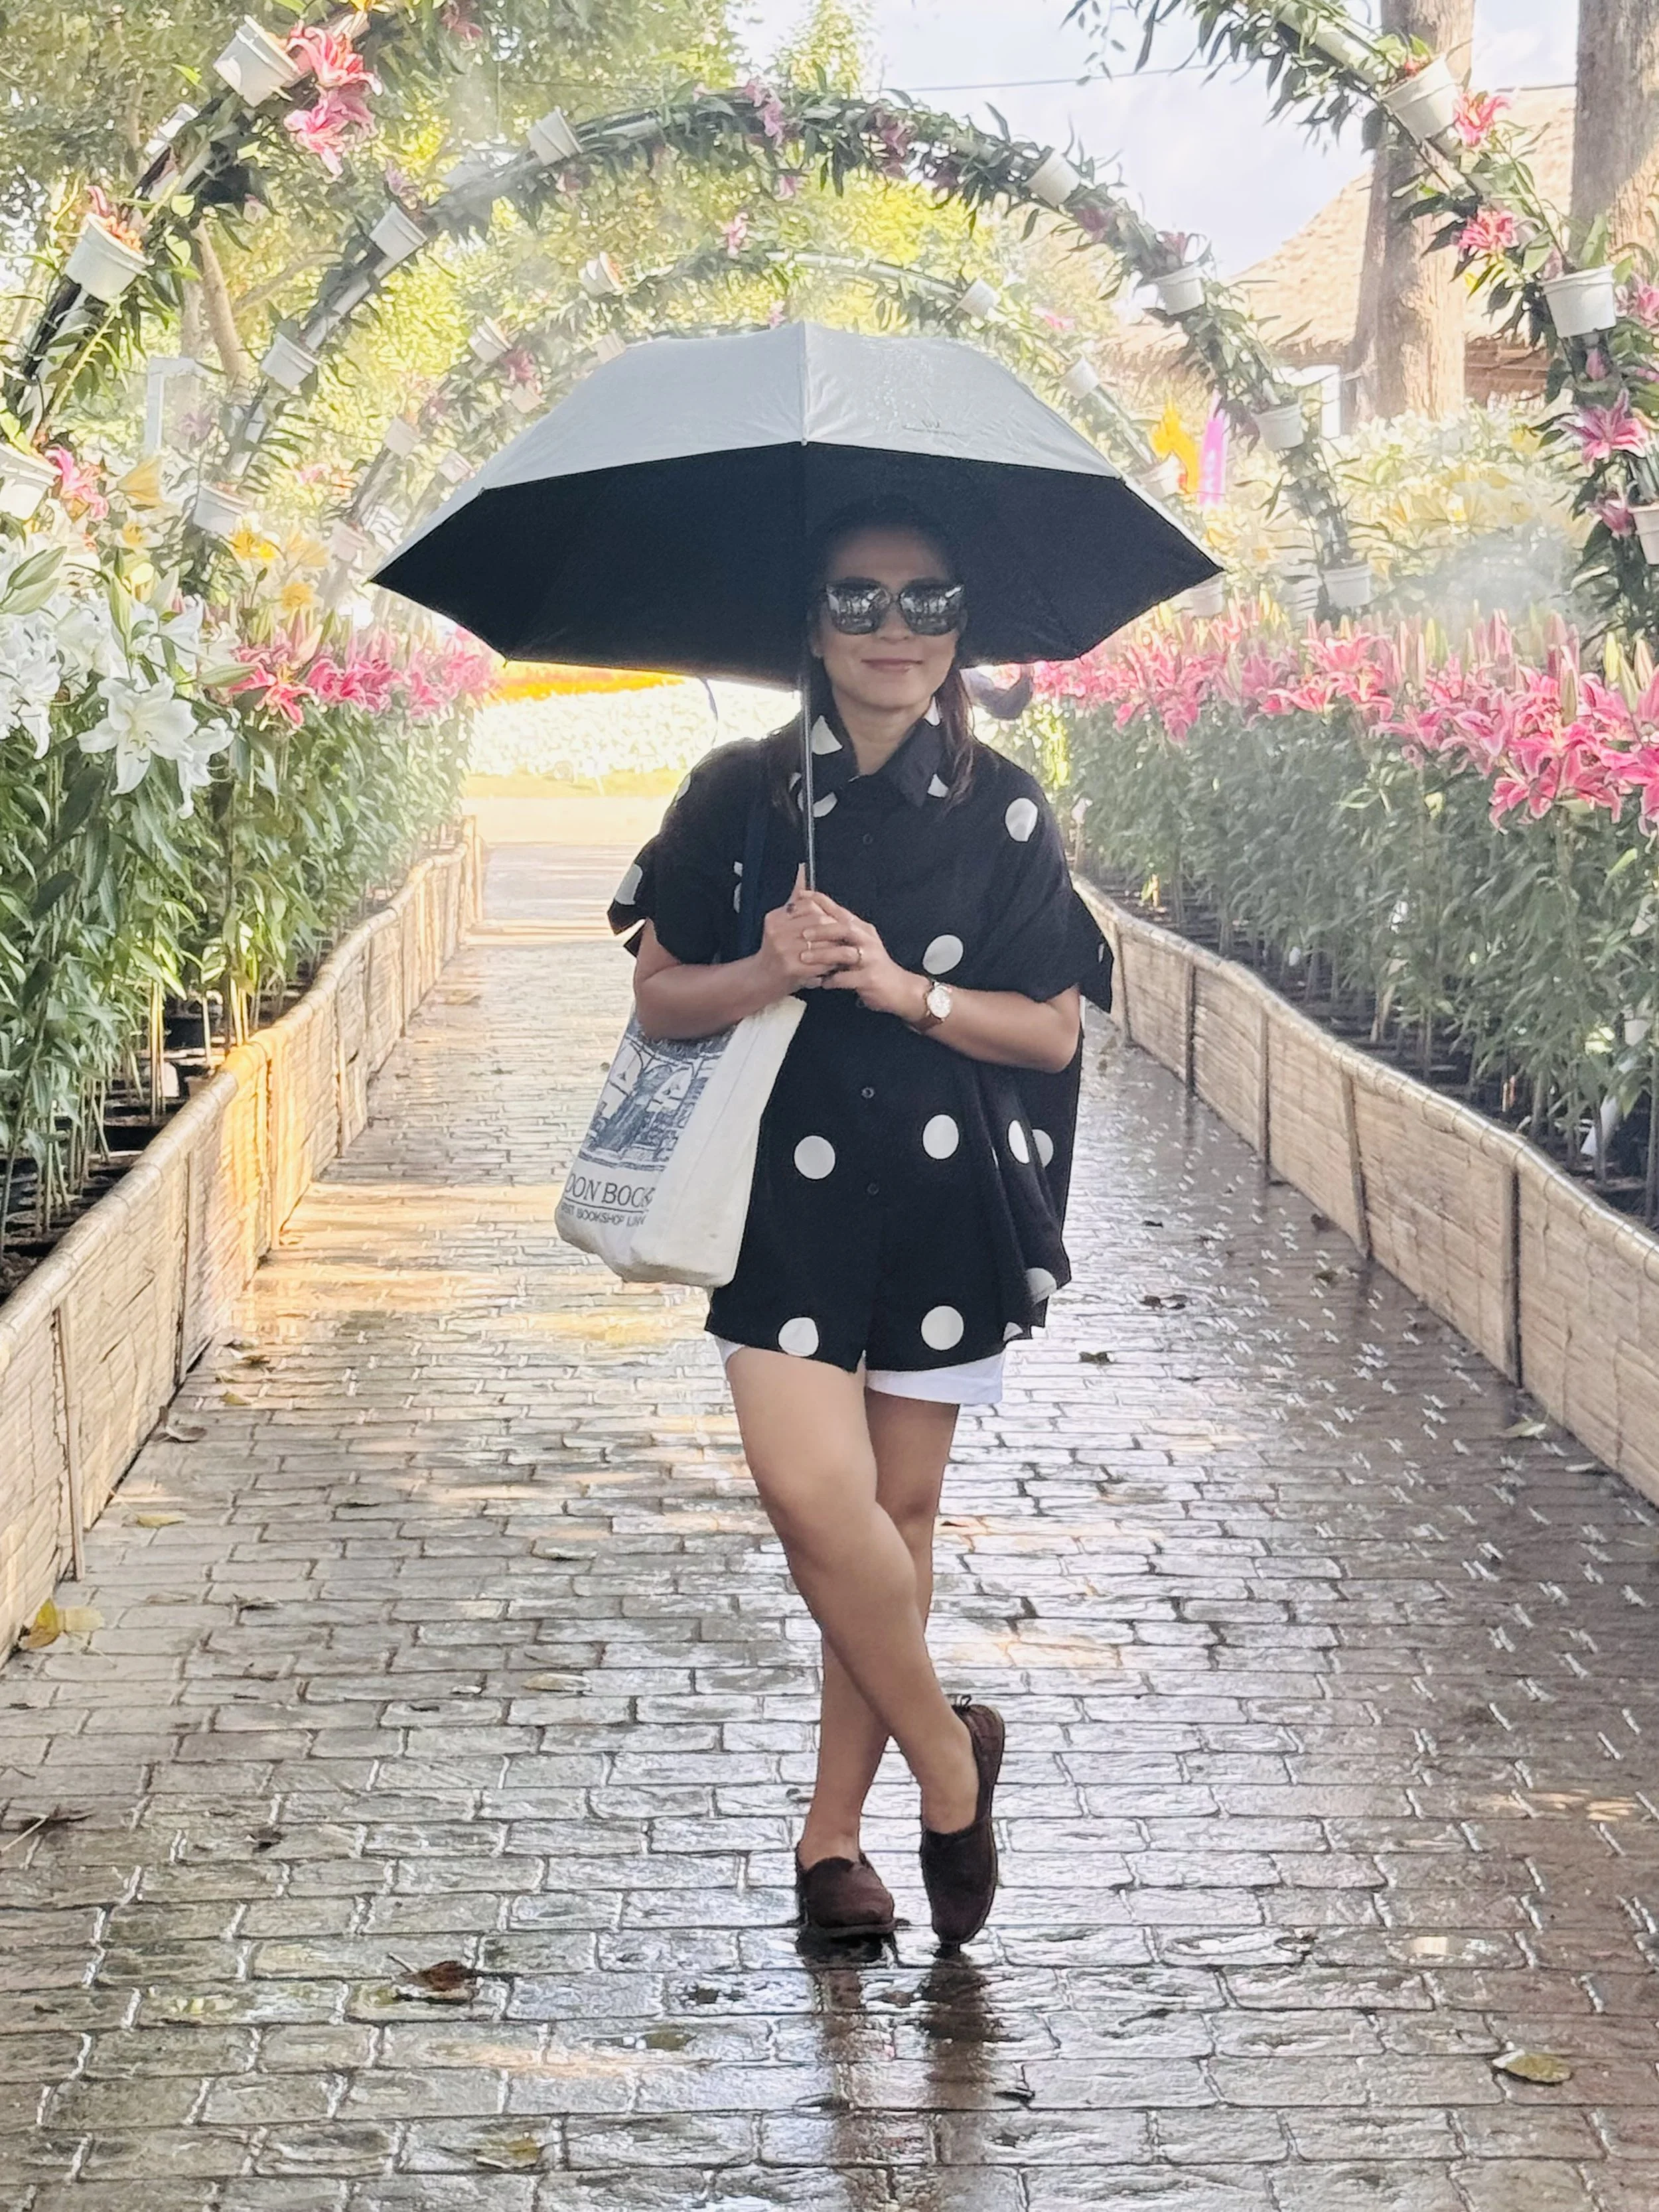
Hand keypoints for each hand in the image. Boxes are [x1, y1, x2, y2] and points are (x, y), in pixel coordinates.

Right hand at [755, 864, 863, 996]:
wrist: (762, 980)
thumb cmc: (777, 950)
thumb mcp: (783, 922)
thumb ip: (796, 899)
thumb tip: (803, 869)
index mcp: (775, 918)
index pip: (810, 906)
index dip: (827, 914)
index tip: (835, 923)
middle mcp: (777, 932)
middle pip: (819, 922)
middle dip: (835, 930)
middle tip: (846, 937)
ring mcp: (783, 950)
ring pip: (823, 942)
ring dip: (837, 948)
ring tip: (844, 951)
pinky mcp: (791, 968)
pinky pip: (821, 962)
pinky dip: (831, 964)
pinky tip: (835, 966)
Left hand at [797, 886, 925, 1019]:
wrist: (898, 988)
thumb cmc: (871, 966)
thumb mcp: (857, 945)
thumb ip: (838, 934)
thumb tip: (811, 918)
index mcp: (862, 929)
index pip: (840, 911)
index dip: (821, 902)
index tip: (801, 896)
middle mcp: (868, 940)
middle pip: (845, 928)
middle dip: (822, 929)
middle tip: (802, 934)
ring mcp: (871, 959)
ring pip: (844, 952)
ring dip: (822, 955)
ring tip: (804, 958)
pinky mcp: (870, 978)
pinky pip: (848, 978)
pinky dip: (833, 980)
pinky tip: (821, 983)